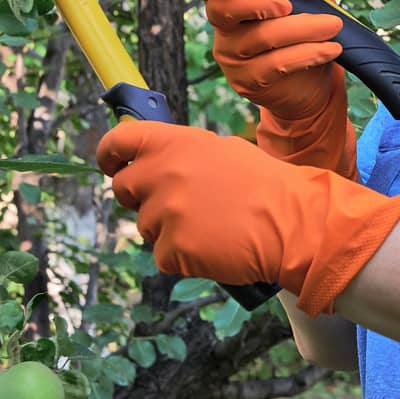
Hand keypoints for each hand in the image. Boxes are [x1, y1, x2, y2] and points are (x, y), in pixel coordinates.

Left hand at [96, 118, 399, 315]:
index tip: (111, 165)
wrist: (292, 222)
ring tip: (208, 226)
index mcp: (174, 143)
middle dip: (141, 198)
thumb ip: (181, 154)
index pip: (118, 142)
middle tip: (174, 205)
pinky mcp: (172, 249)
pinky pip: (163, 255)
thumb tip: (153, 161)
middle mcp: (163, 174)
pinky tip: (211, 247)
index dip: (108, 154)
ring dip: (168, 229)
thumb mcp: (220, 150)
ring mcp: (166, 213)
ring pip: (145, 226)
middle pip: (123, 189)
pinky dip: (183, 256)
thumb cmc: (263, 185)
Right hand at [189, 0, 355, 176]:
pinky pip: (277, 64)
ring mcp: (232, 56)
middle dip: (259, 1)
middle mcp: (224, 24)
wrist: (315, 77)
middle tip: (289, 4)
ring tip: (333, 25)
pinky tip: (331, 48)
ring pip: (261, 37)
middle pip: (223, 7)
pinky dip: (309, 53)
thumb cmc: (305, 23)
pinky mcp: (248, 82)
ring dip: (303, 28)